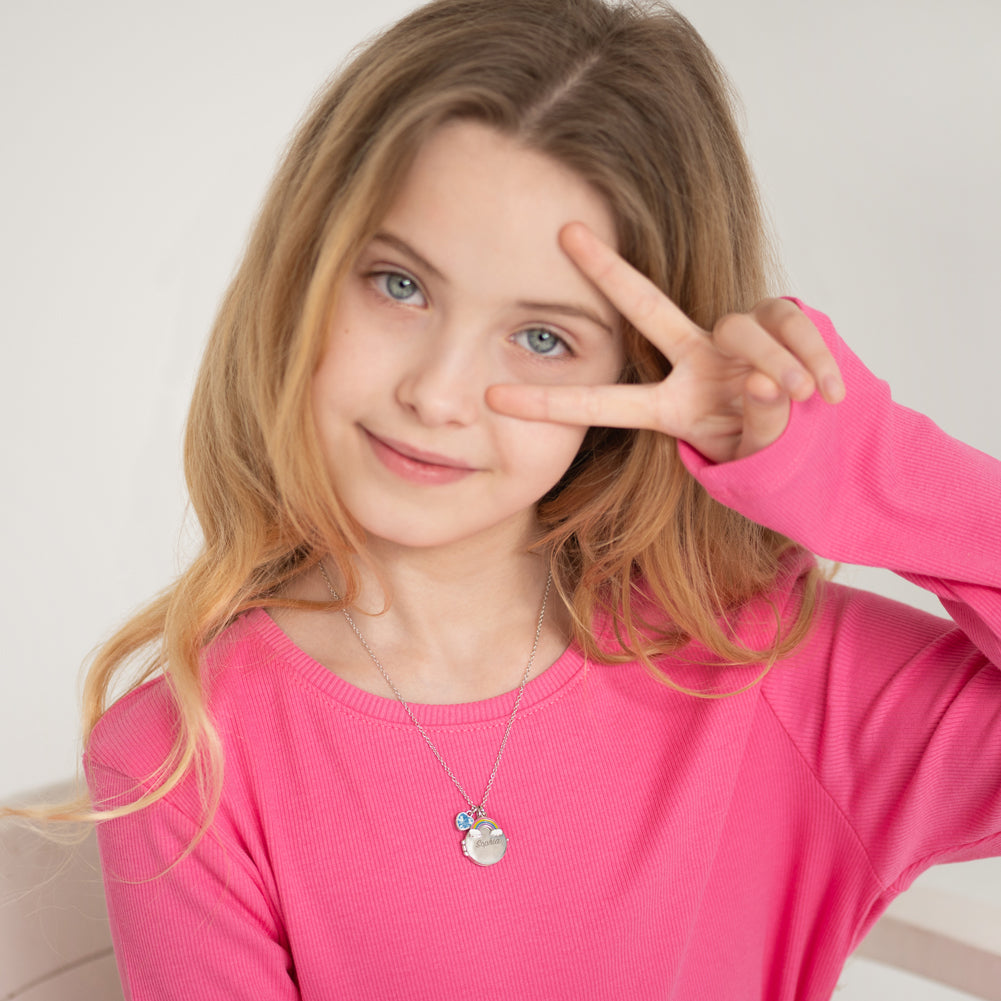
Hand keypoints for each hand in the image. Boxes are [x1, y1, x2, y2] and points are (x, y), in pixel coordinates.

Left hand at [486, 222, 844, 463]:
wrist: (815, 442)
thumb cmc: (766, 451)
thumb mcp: (751, 458)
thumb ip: (754, 430)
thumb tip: (766, 382)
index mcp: (669, 404)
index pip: (602, 400)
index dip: (551, 399)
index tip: (492, 397)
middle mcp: (694, 360)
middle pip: (647, 308)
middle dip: (609, 271)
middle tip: (568, 235)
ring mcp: (732, 341)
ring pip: (744, 328)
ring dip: (775, 362)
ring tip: (800, 397)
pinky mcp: (779, 323)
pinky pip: (793, 327)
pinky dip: (814, 357)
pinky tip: (828, 390)